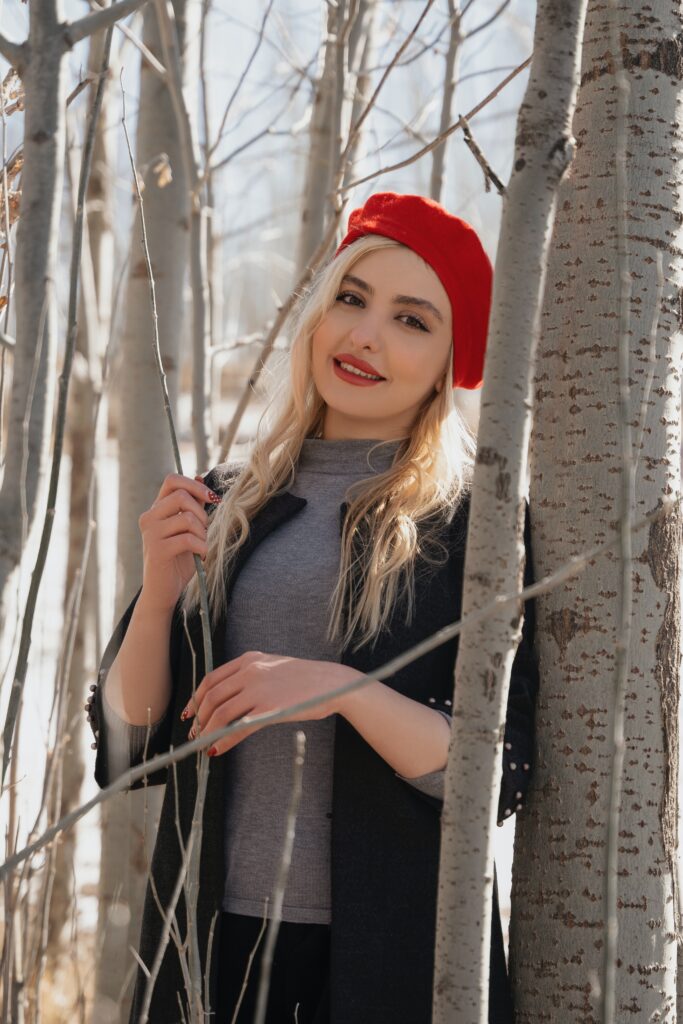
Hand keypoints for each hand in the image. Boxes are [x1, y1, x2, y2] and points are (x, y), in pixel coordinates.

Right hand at [137, 473, 220, 613]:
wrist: (163, 591)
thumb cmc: (178, 560)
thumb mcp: (188, 529)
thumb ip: (192, 506)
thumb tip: (199, 476)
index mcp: (156, 509)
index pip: (172, 480)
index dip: (195, 485)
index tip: (212, 499)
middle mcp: (149, 518)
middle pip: (181, 496)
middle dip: (201, 513)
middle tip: (204, 530)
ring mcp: (151, 534)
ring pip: (187, 518)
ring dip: (202, 533)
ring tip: (201, 546)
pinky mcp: (157, 550)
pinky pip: (188, 539)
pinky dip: (201, 547)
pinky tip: (201, 555)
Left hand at [181, 651, 360, 755]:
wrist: (331, 683)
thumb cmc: (303, 678)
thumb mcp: (272, 666)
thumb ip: (249, 674)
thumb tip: (226, 695)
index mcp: (249, 660)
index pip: (210, 679)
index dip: (195, 698)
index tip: (190, 713)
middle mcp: (250, 672)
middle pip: (212, 697)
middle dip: (199, 718)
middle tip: (195, 733)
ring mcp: (260, 690)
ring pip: (221, 714)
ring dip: (208, 732)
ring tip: (204, 744)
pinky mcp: (270, 709)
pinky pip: (239, 728)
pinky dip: (224, 740)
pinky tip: (218, 749)